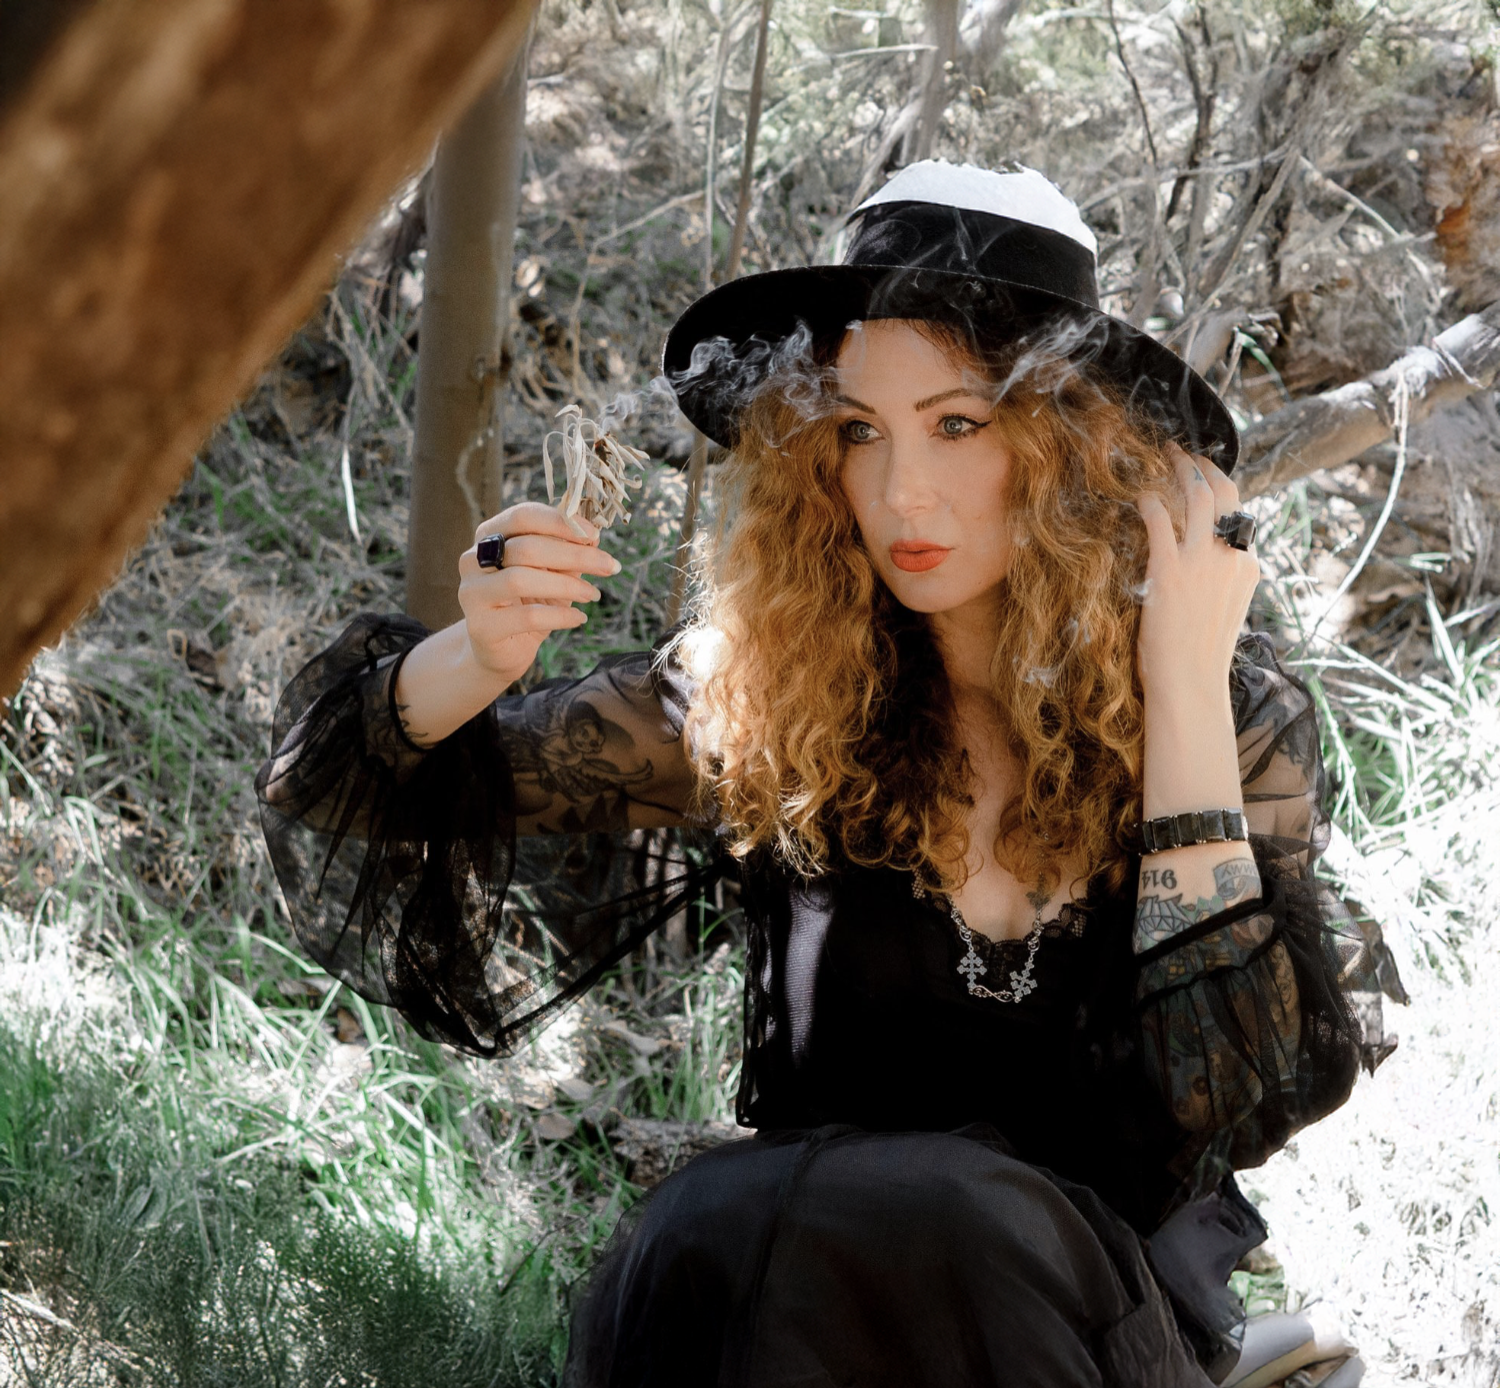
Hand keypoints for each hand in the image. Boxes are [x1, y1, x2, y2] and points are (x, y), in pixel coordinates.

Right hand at [457, 502, 620, 685]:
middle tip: (609, 567)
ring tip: (592, 594)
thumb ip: (566, 551)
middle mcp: (472, 560)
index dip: (561, 523)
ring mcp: (472, 593)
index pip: (523, 516)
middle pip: (526, 548)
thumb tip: (593, 536)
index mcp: (489, 535)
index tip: (596, 536)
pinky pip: (527, 616)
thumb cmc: (529, 602)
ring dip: (567, 585)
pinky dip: (560, 616)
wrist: (503, 649)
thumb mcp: (550, 571)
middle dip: (575, 556)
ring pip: (522, 580)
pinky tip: (579, 618)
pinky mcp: (480, 627)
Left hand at [1134, 445, 1259, 704]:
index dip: (1219, 493)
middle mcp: (1232, 557)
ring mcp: (1202, 561)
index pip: (1238, 519)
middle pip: (1226, 493)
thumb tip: (1202, 571)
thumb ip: (1217, 584)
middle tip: (1186, 451)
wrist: (1190, 683)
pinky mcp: (1170, 569)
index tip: (1203, 478)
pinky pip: (1160, 519)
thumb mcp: (1221, 613)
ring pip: (1198, 495)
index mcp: (1247, 568)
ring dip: (1181, 468)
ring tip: (1166, 454)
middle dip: (1206, 465)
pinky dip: (1150, 501)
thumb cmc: (1198, 657)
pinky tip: (1140, 496)